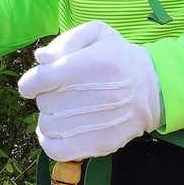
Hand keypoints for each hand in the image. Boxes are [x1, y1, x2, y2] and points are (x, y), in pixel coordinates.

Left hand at [17, 21, 161, 161]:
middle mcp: (93, 95)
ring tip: (64, 109)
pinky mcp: (99, 143)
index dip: (30, 82)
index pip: (41, 79)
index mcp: (89, 65)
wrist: (153, 88)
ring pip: (48, 125)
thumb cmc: (119, 58)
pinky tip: (56, 131)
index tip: (35, 83)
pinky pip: (57, 150)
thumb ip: (66, 41)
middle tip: (62, 92)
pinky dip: (49, 142)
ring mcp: (96, 123)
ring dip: (50, 116)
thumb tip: (41, 59)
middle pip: (44, 102)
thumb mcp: (98, 34)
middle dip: (46, 96)